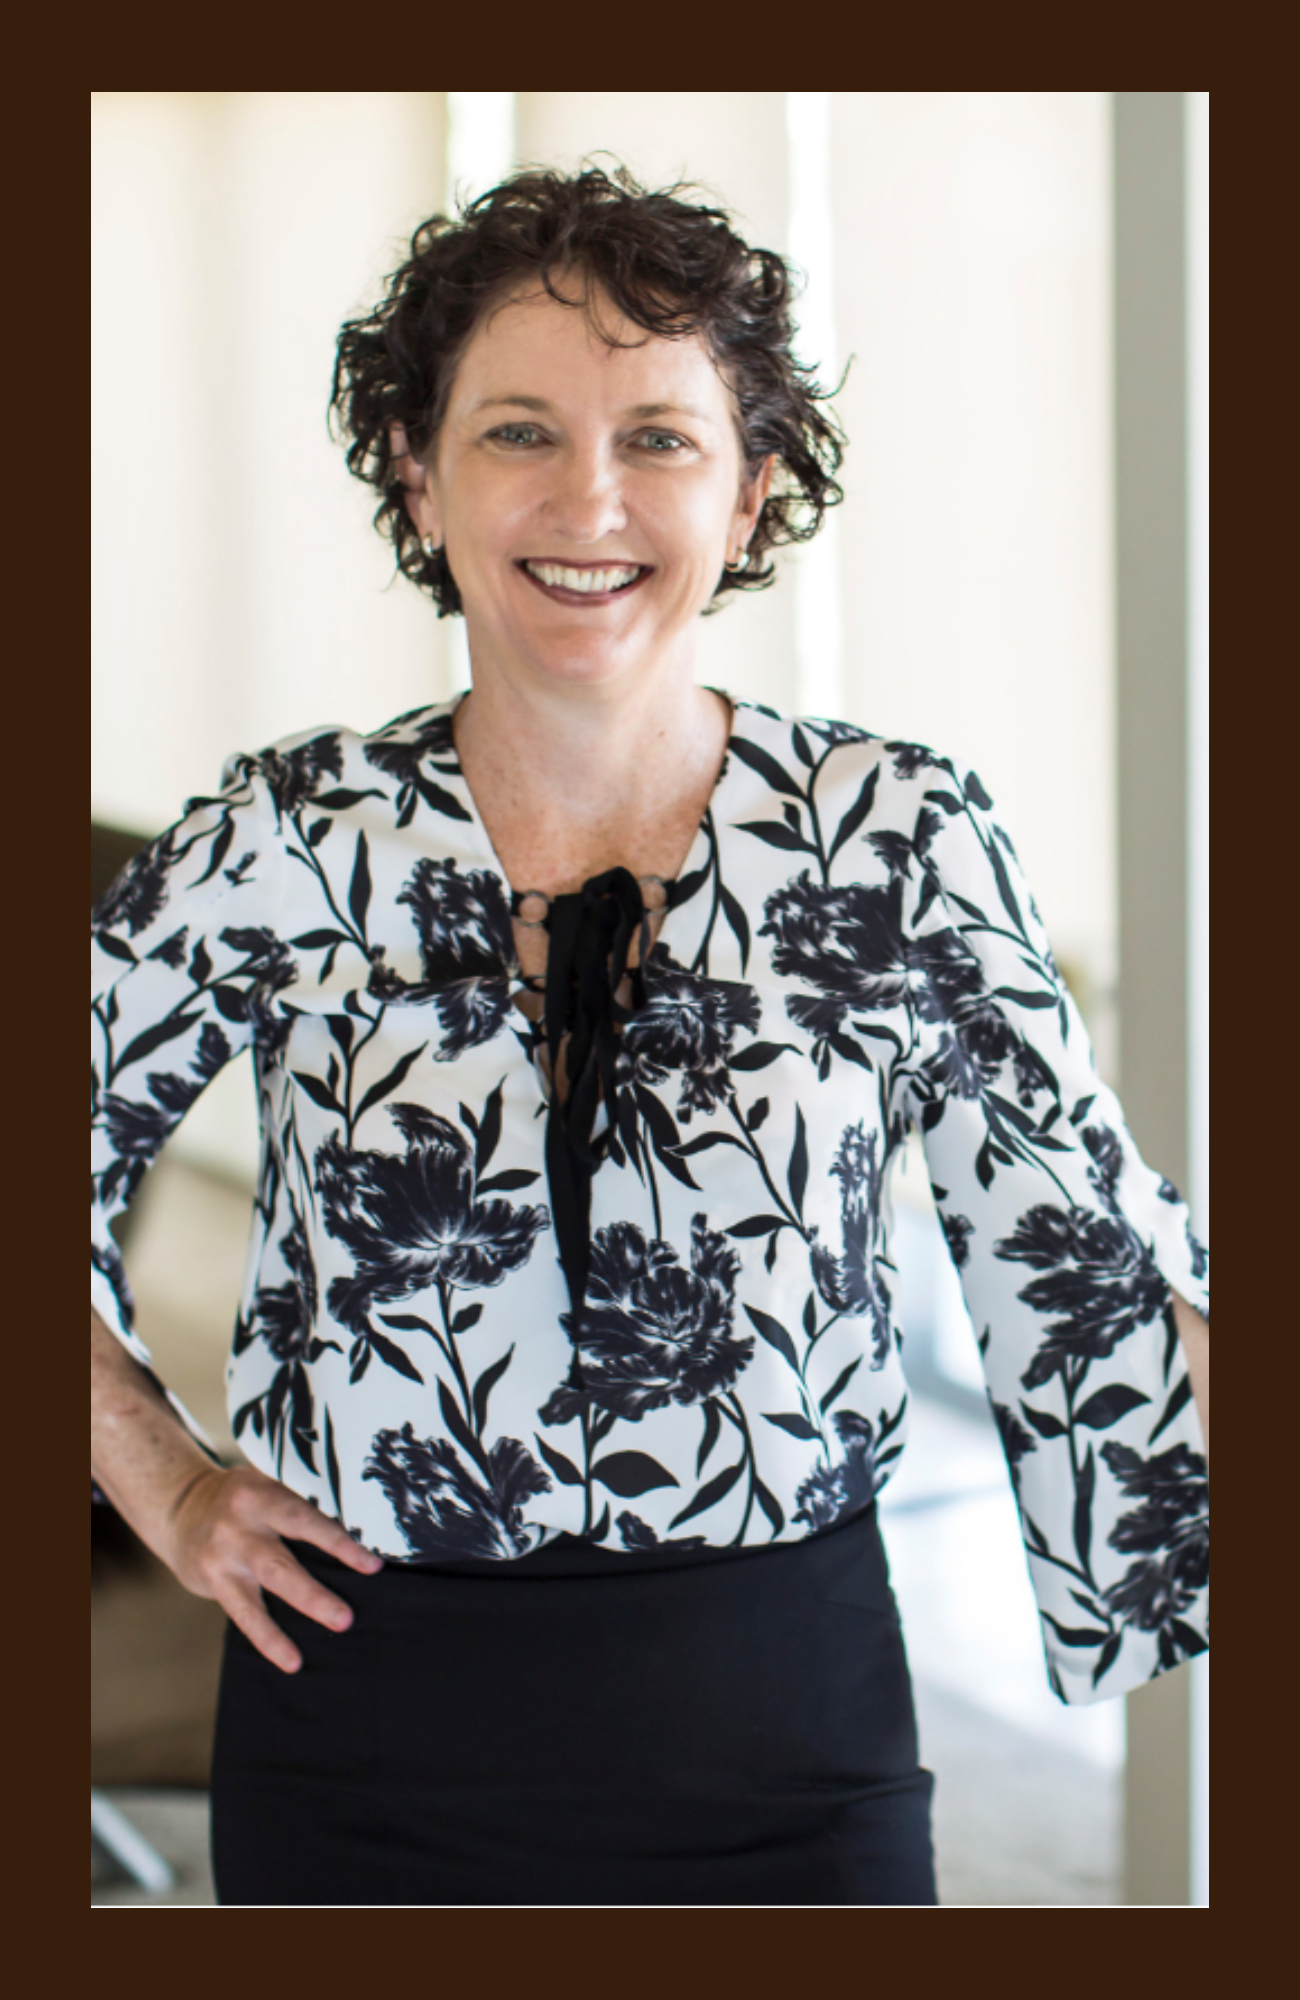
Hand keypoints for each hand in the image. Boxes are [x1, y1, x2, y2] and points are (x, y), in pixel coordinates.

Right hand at [163, 1463, 384, 1673]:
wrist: (179, 1507)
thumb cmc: (239, 1499)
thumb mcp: (264, 1488)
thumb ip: (296, 1509)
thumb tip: (353, 1541)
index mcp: (261, 1496)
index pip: (305, 1521)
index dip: (338, 1544)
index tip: (371, 1566)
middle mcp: (240, 1525)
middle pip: (282, 1562)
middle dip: (315, 1594)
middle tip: (347, 1618)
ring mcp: (224, 1555)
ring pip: (264, 1589)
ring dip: (298, 1614)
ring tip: (328, 1633)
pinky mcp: (212, 1579)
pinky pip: (243, 1614)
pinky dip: (268, 1639)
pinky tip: (291, 1660)